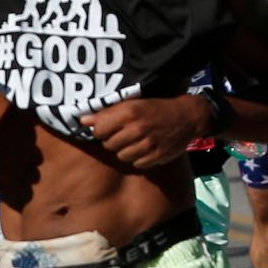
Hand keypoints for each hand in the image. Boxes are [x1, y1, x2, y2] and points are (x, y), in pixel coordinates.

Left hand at [80, 90, 204, 169]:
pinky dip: (138, 158)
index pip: (98, 130)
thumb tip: (81, 120)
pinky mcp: (155, 156)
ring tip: (135, 141)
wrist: (185, 117)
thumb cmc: (154, 109)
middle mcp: (137, 129)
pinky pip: (136, 163)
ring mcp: (147, 144)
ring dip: (125, 150)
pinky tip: (145, 148)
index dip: (101, 130)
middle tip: (125, 134)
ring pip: (121, 156)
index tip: (109, 128)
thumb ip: (106, 113)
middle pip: (108, 145)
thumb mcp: (132, 104)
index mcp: (128, 113)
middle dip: (113, 140)